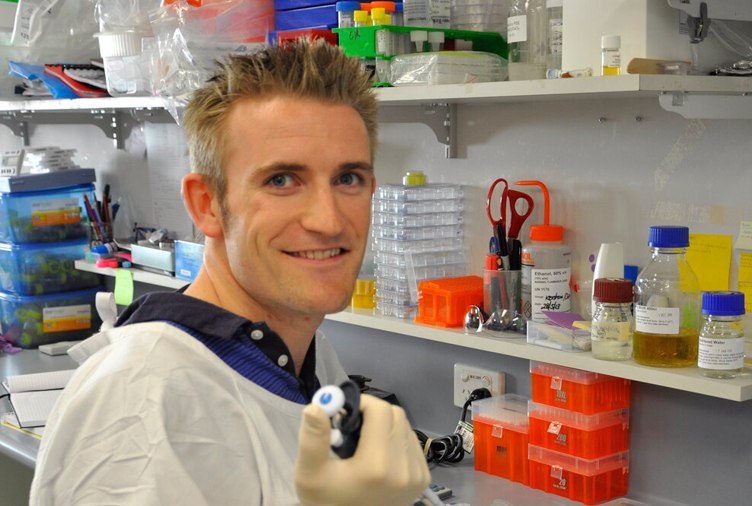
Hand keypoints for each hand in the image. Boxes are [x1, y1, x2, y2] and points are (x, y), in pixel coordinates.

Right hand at [295, 394, 429, 505]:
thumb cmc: (328, 502)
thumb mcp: (309, 474)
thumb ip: (312, 439)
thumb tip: (317, 406)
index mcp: (376, 465)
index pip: (379, 410)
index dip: (360, 404)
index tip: (344, 416)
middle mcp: (404, 468)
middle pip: (394, 414)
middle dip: (372, 414)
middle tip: (352, 429)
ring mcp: (416, 474)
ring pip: (404, 426)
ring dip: (385, 426)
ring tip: (364, 445)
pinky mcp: (423, 478)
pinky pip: (411, 442)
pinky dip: (395, 440)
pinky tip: (379, 456)